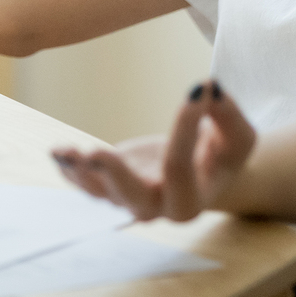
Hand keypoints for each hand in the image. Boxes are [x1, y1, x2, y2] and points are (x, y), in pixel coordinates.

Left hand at [51, 79, 255, 220]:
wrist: (207, 171)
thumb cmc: (223, 153)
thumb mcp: (238, 135)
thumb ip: (227, 114)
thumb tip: (208, 88)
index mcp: (191, 201)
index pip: (180, 165)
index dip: (186, 127)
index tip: (197, 90)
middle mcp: (156, 207)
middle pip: (132, 197)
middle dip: (112, 174)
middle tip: (93, 152)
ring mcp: (128, 198)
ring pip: (100, 191)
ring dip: (79, 170)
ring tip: (62, 150)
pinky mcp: (110, 184)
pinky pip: (85, 182)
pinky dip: (69, 168)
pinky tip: (57, 152)